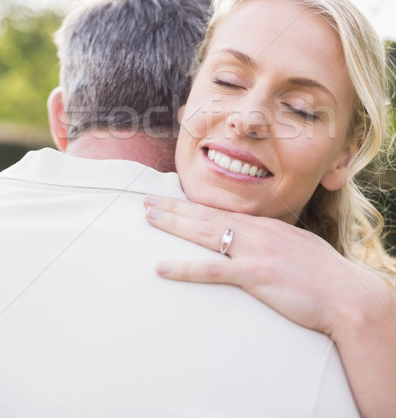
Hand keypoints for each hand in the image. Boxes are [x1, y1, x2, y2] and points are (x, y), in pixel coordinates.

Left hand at [143, 195, 386, 338]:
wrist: (348, 295)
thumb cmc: (325, 274)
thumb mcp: (297, 247)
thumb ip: (273, 241)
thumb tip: (257, 239)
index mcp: (265, 225)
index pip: (220, 211)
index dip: (192, 206)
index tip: (170, 200)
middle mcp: (256, 232)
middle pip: (206, 216)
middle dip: (174, 208)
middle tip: (146, 201)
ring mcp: (255, 252)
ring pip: (205, 233)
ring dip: (173, 225)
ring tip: (148, 218)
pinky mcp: (256, 276)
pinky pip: (213, 271)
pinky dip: (185, 269)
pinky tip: (162, 268)